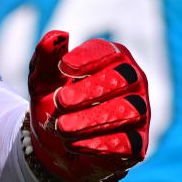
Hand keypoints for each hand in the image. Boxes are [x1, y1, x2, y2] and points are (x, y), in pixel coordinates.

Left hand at [24, 31, 149, 181]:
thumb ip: (47, 57)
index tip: (64, 67)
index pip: (108, 52)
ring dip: (90, 120)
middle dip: (88, 91)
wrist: (54, 146)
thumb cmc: (53, 104)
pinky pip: (126, 144)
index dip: (87, 58)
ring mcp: (139, 113)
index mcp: (112, 59)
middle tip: (60, 101)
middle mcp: (132, 83)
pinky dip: (96, 144)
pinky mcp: (137, 145)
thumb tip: (56, 35)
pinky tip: (71, 144)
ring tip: (61, 127)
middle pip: (121, 79)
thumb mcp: (42, 80)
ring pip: (127, 112)